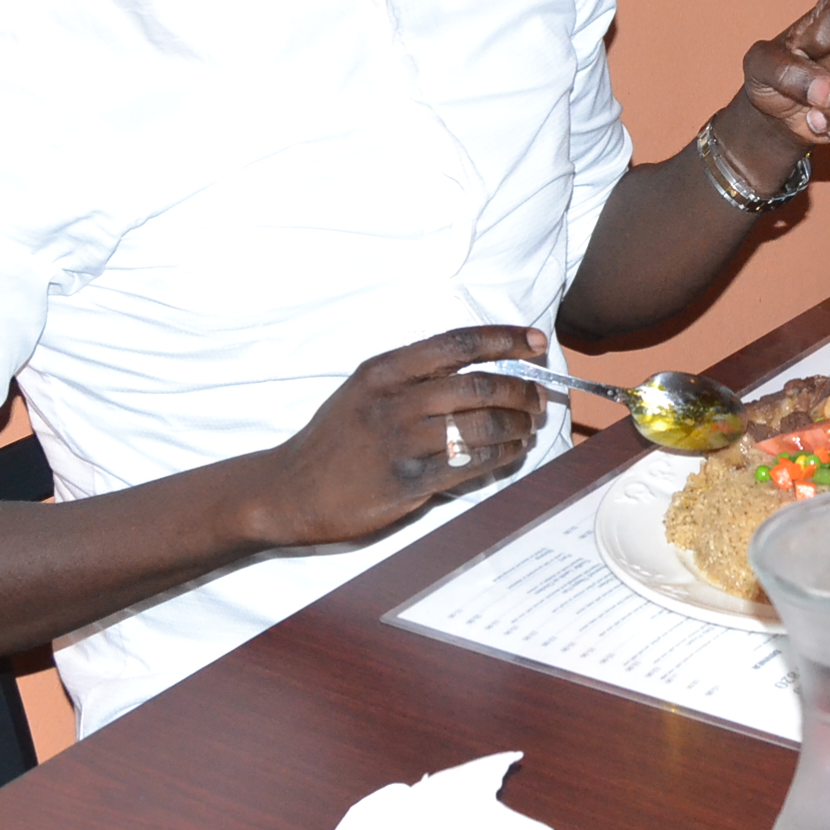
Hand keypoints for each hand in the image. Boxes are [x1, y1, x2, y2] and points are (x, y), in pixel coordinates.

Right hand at [254, 325, 548, 545]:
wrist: (290, 490)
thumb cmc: (335, 438)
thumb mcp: (365, 389)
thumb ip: (414, 376)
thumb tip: (481, 368)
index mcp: (385, 370)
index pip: (457, 343)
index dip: (504, 339)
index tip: (536, 341)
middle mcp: (393, 401)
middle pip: (478, 385)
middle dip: (521, 389)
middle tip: (539, 396)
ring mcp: (401, 443)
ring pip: (481, 425)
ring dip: (518, 424)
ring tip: (529, 427)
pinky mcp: (408, 482)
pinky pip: (472, 464)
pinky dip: (503, 455)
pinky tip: (512, 452)